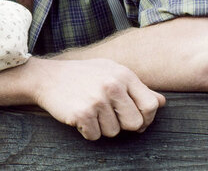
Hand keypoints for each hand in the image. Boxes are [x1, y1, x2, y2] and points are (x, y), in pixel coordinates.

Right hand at [27, 57, 165, 139]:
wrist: (45, 77)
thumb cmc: (81, 75)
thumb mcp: (109, 72)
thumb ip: (135, 87)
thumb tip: (162, 103)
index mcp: (123, 75)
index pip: (151, 105)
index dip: (146, 117)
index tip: (134, 118)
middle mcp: (112, 85)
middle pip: (135, 123)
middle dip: (122, 125)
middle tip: (107, 116)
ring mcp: (97, 99)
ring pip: (114, 132)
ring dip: (101, 127)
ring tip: (89, 111)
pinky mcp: (82, 113)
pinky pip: (95, 135)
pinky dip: (87, 131)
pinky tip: (78, 116)